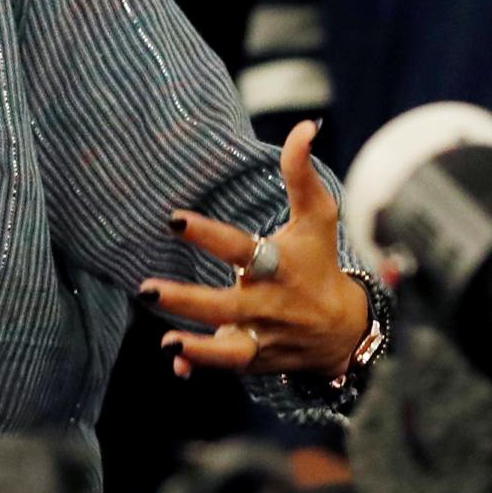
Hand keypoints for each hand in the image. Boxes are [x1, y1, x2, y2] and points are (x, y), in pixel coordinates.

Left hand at [142, 120, 368, 380]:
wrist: (344, 329)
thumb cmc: (319, 262)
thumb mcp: (317, 217)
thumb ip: (301, 173)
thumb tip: (304, 127)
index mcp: (279, 266)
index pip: (241, 249)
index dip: (209, 235)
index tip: (173, 220)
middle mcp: (270, 304)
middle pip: (228, 304)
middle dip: (189, 300)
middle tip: (147, 289)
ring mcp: (263, 335)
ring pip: (229, 345)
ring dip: (199, 346)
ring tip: (166, 341)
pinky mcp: (256, 358)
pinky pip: (228, 365)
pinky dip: (204, 364)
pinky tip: (177, 363)